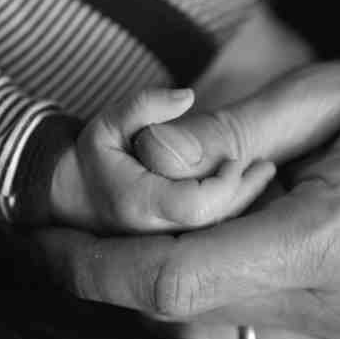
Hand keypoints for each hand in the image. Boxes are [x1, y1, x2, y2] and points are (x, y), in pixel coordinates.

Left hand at [38, 46, 339, 338]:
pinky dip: (214, 336)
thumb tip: (147, 153)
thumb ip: (231, 131)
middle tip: (88, 243)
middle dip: (120, 287)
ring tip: (150, 257)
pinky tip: (208, 291)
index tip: (47, 249)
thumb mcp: (324, 94)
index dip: (95, 269)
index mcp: (327, 242)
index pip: (175, 281)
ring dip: (165, 314)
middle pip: (184, 326)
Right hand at [49, 87, 274, 232]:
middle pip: (211, 221)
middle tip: (266, 166)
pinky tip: (243, 188)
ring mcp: (161, 241)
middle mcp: (152, 230)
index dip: (224, 185)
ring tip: (262, 172)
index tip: (237, 160)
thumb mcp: (108, 123)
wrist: (73, 197)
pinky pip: (205, 231)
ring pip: (211, 230)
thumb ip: (145, 105)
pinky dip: (227, 210)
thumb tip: (187, 96)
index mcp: (138, 202)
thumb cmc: (94, 158)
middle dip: (243, 193)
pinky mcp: (168, 242)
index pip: (195, 206)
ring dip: (240, 202)